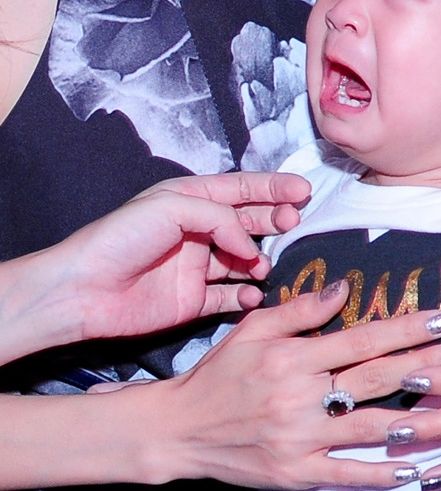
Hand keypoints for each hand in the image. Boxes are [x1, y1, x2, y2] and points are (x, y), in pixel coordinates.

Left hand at [50, 172, 310, 339]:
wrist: (86, 289)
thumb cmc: (121, 239)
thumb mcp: (173, 208)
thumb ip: (220, 218)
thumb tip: (251, 245)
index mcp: (187, 200)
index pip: (239, 189)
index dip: (272, 189)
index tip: (303, 191)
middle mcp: (195, 233)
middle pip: (246, 223)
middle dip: (273, 221)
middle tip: (293, 223)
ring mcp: (196, 268)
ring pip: (242, 261)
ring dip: (259, 261)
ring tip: (264, 264)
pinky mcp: (193, 301)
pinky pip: (229, 298)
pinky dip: (245, 296)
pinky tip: (252, 293)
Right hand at [148, 283, 440, 489]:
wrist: (178, 429)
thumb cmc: (218, 375)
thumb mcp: (252, 331)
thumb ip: (300, 311)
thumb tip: (345, 289)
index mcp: (292, 356)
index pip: (363, 339)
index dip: (408, 327)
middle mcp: (299, 396)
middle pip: (376, 378)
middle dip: (428, 365)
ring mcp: (299, 438)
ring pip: (369, 428)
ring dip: (417, 420)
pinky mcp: (295, 473)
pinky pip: (345, 474)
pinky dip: (379, 473)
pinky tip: (412, 468)